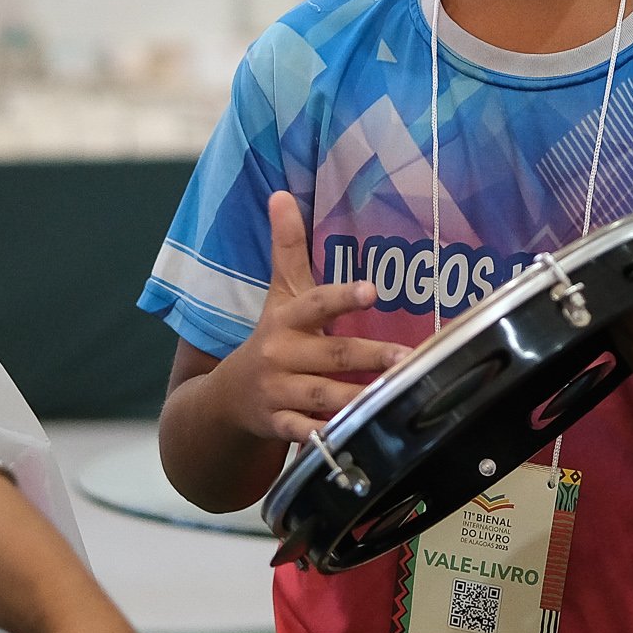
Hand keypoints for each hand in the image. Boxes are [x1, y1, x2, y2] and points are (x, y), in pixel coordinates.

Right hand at [212, 193, 402, 444]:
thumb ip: (286, 247)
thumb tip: (281, 193)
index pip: (314, 304)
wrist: (225, 398)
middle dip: (369, 357)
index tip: (371, 291)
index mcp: (284, 320)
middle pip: (330, 355)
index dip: (341, 297)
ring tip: (396, 396)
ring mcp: (279, 393)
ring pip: (322, 397)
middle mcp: (280, 356)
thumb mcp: (277, 294)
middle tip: (408, 356)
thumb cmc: (269, 340)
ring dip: (358, 398)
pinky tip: (354, 439)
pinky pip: (304, 434)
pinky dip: (326, 438)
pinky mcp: (279, 426)